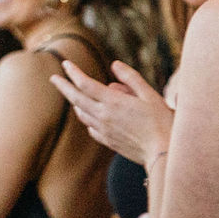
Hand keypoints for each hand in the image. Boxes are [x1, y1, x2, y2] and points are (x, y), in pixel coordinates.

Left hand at [51, 59, 172, 166]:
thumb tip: (114, 64)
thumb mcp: (150, 95)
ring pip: (81, 113)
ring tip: (73, 94)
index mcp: (113, 102)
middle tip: (53, 78)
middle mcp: (103, 116)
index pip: (85, 84)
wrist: (164, 153)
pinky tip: (90, 116)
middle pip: (76, 98)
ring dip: (75, 102)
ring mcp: (103, 130)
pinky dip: (87, 118)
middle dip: (63, 86)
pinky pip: (90, 127)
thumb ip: (131, 79)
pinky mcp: (107, 141)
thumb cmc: (162, 122)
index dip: (73, 72)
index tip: (65, 63)